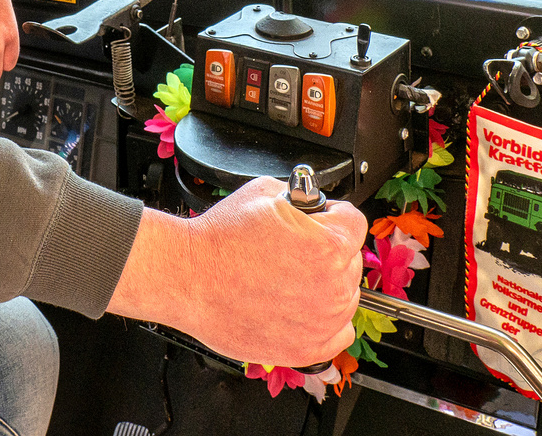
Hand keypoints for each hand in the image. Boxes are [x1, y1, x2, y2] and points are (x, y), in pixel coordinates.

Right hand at [107, 176, 366, 367]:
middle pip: (350, 259)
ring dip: (326, 284)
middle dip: (327, 250)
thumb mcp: (264, 193)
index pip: (354, 223)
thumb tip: (310, 205)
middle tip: (292, 250)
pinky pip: (339, 333)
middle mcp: (333, 286)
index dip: (331, 216)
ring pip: (345, 295)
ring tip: (287, 278)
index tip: (317, 220)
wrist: (187, 277)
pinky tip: (301, 307)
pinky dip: (326, 321)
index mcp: (328, 245)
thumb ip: (300, 198)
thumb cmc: (219, 240)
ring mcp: (322, 321)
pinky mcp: (306, 348)